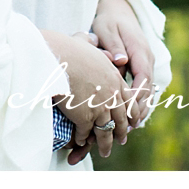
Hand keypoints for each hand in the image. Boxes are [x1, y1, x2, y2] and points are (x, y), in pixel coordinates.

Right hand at [44, 30, 129, 164]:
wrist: (55, 58)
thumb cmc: (66, 48)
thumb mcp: (85, 43)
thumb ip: (93, 44)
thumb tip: (93, 37)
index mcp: (114, 77)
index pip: (129, 99)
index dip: (132, 113)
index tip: (133, 121)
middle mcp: (111, 94)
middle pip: (121, 118)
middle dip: (122, 131)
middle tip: (122, 139)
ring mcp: (100, 107)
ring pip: (106, 131)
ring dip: (105, 143)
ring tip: (105, 151)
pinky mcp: (85, 117)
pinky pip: (87, 132)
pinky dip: (84, 139)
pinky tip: (82, 142)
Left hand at [92, 0, 155, 131]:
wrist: (118, 12)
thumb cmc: (109, 21)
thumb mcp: (107, 30)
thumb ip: (114, 46)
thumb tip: (121, 61)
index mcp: (140, 51)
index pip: (142, 78)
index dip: (136, 96)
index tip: (126, 111)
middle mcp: (146, 60)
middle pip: (147, 90)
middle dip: (138, 109)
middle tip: (126, 127)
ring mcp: (145, 65)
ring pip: (146, 92)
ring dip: (138, 110)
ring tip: (126, 129)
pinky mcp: (140, 69)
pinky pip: (141, 89)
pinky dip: (136, 104)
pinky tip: (127, 118)